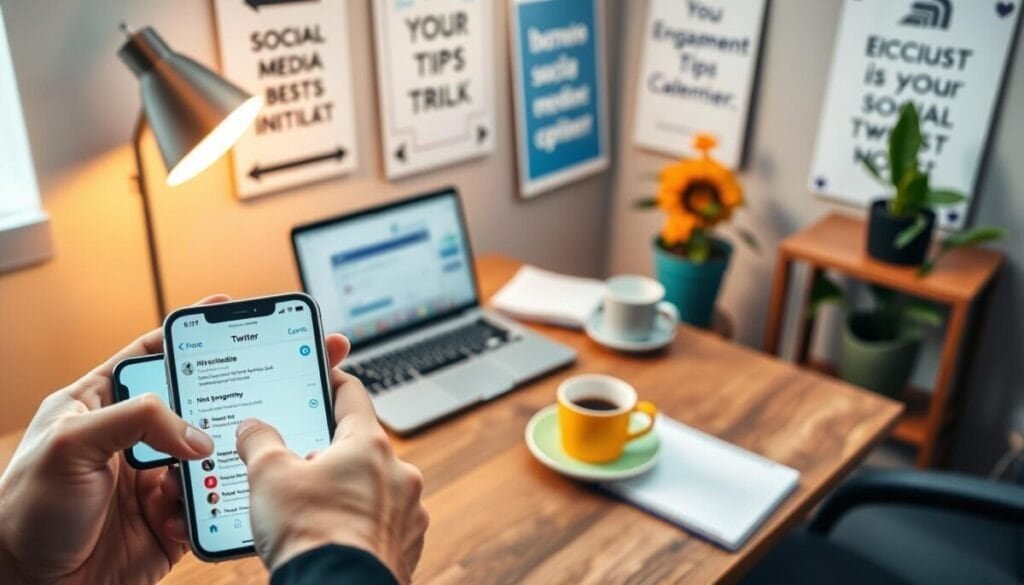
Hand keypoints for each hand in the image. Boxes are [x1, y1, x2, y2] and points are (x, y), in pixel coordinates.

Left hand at [0, 295, 227, 584]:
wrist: (29, 584)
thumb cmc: (25, 509)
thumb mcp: (71, 443)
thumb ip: (136, 419)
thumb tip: (197, 434)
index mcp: (101, 405)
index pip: (150, 357)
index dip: (186, 336)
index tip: (222, 312)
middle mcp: (132, 439)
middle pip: (191, 405)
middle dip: (219, 400)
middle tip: (250, 390)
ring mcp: (152, 479)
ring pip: (208, 456)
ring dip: (218, 460)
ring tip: (217, 463)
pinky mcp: (168, 519)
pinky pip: (207, 505)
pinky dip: (208, 506)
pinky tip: (186, 511)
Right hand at [236, 353, 428, 583]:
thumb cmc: (309, 534)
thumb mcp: (268, 476)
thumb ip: (260, 442)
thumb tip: (253, 428)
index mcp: (370, 446)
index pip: (352, 396)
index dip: (332, 383)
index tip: (321, 379)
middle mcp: (400, 474)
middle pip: (361, 448)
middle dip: (330, 455)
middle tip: (299, 466)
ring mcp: (408, 513)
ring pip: (373, 489)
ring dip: (346, 493)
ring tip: (312, 510)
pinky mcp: (407, 548)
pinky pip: (381, 525)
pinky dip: (359, 526)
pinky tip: (331, 537)